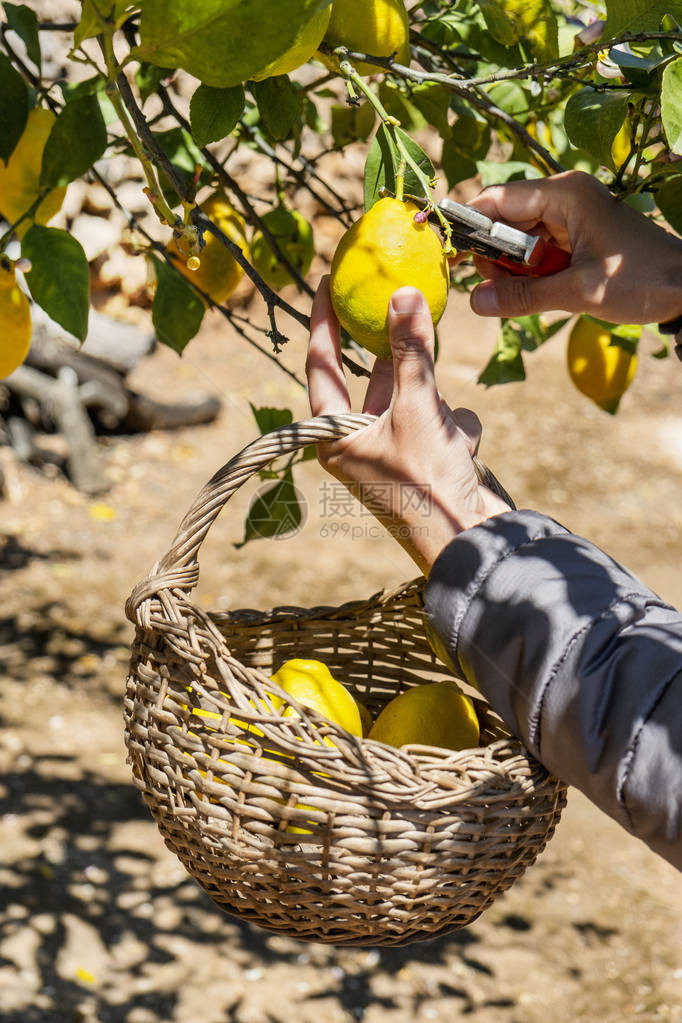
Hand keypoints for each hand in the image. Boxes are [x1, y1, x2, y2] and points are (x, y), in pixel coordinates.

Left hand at [306, 278, 509, 574]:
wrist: (468, 542)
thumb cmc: (427, 483)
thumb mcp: (417, 407)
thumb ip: (410, 350)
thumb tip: (404, 294)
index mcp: (335, 435)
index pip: (322, 365)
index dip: (324, 320)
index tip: (327, 280)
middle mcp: (358, 444)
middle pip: (376, 379)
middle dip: (398, 357)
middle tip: (404, 305)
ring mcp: (394, 453)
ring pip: (417, 399)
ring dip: (438, 407)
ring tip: (446, 432)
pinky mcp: (427, 461)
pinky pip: (443, 423)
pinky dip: (457, 432)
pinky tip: (463, 454)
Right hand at [467, 170, 681, 325]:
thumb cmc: (640, 281)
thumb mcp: (578, 293)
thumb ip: (522, 297)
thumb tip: (474, 302)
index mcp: (564, 195)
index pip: (496, 200)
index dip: (468, 225)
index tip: (447, 253)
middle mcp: (564, 196)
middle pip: (503, 218)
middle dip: (492, 254)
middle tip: (494, 289)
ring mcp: (571, 215)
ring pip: (518, 237)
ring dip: (512, 267)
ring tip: (520, 294)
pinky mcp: (577, 234)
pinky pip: (537, 248)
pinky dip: (531, 271)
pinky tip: (537, 291)